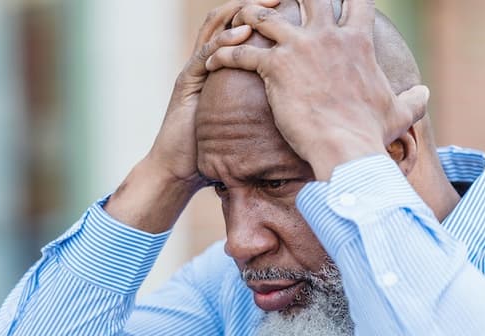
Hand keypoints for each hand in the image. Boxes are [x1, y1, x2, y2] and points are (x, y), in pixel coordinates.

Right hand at [105, 0, 277, 231]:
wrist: (180, 171)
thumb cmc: (214, 151)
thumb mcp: (248, 123)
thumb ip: (266, 108)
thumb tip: (305, 109)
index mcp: (223, 68)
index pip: (243, 28)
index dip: (266, 13)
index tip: (292, 7)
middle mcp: (207, 62)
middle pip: (229, 18)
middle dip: (255, 3)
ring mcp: (194, 70)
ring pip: (215, 28)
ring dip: (240, 12)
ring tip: (264, 5)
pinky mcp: (185, 83)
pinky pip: (204, 54)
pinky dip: (223, 42)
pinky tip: (242, 34)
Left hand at [205, 0, 429, 180]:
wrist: (345, 148)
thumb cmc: (370, 134)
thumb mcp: (399, 113)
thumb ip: (413, 100)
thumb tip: (425, 93)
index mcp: (357, 40)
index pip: (354, 1)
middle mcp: (328, 35)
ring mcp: (300, 47)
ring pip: (264, 16)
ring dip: (247, 16)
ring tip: (235, 21)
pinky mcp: (275, 67)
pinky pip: (240, 52)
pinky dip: (222, 55)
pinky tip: (210, 63)